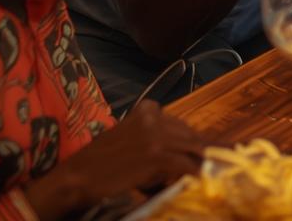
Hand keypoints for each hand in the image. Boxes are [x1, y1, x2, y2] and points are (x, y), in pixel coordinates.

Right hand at [24, 100, 202, 216]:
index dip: (192, 142)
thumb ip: (157, 138)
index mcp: (147, 109)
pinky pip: (186, 165)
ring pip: (193, 148)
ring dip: (202, 163)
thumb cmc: (103, 162)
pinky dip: (195, 174)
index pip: (181, 125)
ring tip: (209, 174)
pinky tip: (199, 181)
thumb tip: (186, 154)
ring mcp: (156, 134)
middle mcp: (153, 116)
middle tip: (212, 165)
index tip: (205, 152)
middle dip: (201, 153)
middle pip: (190, 135)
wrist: (78, 177)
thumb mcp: (132, 139)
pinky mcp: (157, 154)